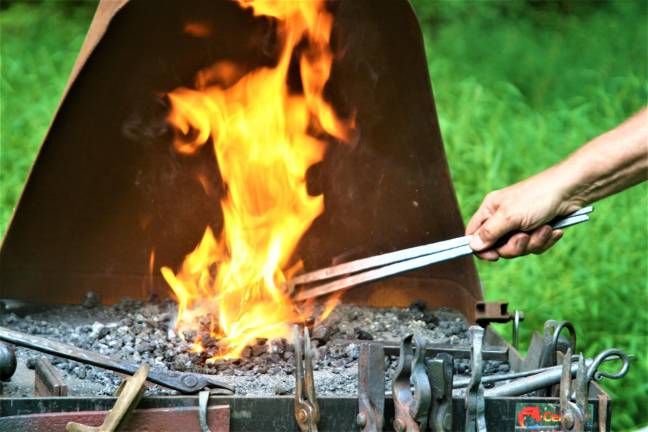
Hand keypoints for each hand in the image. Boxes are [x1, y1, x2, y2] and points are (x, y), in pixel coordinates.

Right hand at [465, 168, 579, 259]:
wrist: (572, 190)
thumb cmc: (537, 198)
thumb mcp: (509, 216)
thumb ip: (489, 233)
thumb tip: (471, 246)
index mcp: (490, 210)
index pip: (473, 234)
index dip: (480, 248)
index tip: (493, 256)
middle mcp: (502, 218)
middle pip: (497, 247)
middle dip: (514, 247)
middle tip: (524, 237)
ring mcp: (520, 224)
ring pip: (518, 248)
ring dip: (533, 242)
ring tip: (545, 229)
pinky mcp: (536, 229)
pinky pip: (534, 246)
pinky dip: (545, 240)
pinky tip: (553, 230)